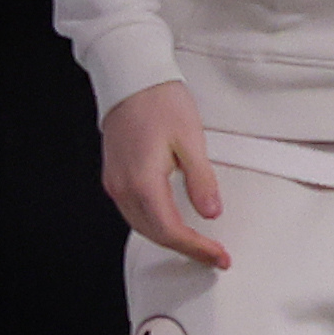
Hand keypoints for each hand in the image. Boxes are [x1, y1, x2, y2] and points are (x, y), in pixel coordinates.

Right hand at [100, 79, 226, 266]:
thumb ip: (201, 180)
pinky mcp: (114, 175)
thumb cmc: (160, 101)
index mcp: (143, 180)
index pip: (170, 230)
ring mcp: (115, 182)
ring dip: (169, 239)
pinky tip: (172, 225)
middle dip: (185, 249)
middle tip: (215, 256)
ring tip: (198, 246)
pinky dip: (155, 225)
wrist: (131, 78)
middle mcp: (123, 187)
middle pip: (154, 233)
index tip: (219, 256)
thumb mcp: (191, 140)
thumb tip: (210, 212)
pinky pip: (134, 211)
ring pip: (141, 225)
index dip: (196, 248)